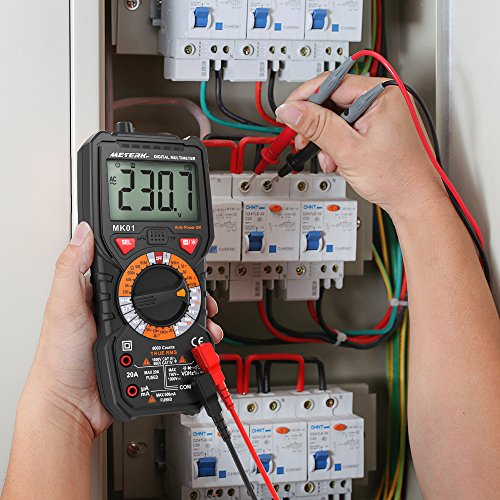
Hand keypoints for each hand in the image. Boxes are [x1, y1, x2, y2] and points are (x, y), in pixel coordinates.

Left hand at [25, 222, 222, 437]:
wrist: (73, 405)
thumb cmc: (60, 359)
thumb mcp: (63, 308)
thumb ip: (71, 269)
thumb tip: (82, 233)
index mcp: (102, 292)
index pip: (134, 265)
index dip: (156, 257)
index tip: (177, 252)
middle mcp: (121, 308)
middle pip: (161, 289)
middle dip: (185, 287)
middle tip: (198, 287)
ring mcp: (135, 328)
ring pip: (173, 313)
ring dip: (192, 312)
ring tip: (204, 313)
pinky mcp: (146, 347)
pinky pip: (174, 337)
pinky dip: (190, 335)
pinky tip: (197, 335)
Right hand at [275, 73, 446, 219]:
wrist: (414, 200)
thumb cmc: (397, 178)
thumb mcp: (348, 150)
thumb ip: (316, 126)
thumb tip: (291, 110)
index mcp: (382, 93)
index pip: (332, 83)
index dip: (305, 98)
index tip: (288, 111)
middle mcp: (385, 98)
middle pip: (333, 101)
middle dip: (316, 125)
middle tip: (304, 141)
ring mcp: (384, 113)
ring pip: (338, 117)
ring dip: (326, 139)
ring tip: (329, 158)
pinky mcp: (380, 127)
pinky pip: (349, 128)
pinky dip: (338, 144)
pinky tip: (339, 159)